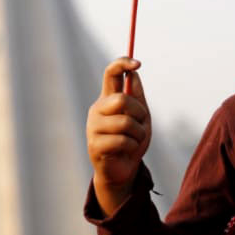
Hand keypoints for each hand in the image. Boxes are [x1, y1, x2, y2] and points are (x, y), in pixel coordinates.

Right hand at [87, 57, 150, 214]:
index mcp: (108, 98)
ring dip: (138, 134)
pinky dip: (132, 146)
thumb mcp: (141, 117)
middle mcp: (98, 109)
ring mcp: (93, 127)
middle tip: (141, 123)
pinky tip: (126, 151)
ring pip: (125, 122)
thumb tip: (134, 74)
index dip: (122, 64)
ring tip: (134, 141)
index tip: (138, 63)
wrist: (123, 171)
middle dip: (139, 113)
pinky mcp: (94, 144)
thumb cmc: (132, 141)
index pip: (110, 73)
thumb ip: (137, 97)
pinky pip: (122, 140)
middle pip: (122, 99)